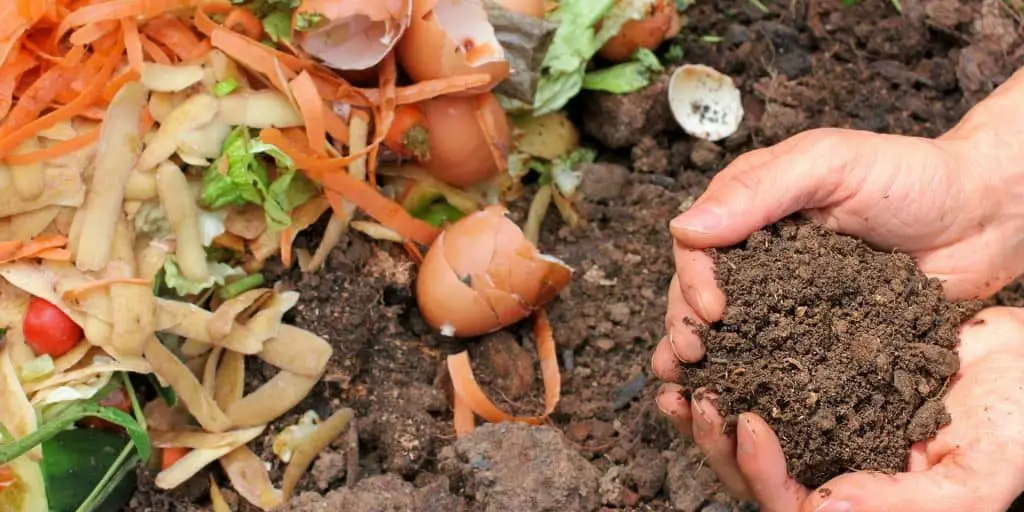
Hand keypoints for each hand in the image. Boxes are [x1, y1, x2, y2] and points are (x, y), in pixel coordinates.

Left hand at [653, 306, 1023, 511]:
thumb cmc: (1015, 421)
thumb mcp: (976, 475)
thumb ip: (906, 505)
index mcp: (861, 500)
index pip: (789, 504)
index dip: (760, 473)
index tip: (748, 422)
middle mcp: (830, 465)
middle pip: (750, 471)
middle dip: (714, 439)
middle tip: (697, 396)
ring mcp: (819, 421)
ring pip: (745, 425)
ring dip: (709, 402)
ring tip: (681, 371)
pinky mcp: (814, 376)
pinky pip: (761, 375)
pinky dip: (733, 358)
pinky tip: (713, 335)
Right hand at [654, 124, 1023, 369]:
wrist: (984, 218)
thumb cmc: (911, 176)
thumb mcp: (830, 164)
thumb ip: (760, 190)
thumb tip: (684, 227)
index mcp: (751, 210)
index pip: (697, 246)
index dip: (692, 279)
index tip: (711, 311)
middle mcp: (760, 256)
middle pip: (701, 293)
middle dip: (686, 326)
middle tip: (692, 358)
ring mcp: (788, 299)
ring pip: (732, 331)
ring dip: (707, 361)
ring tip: (691, 391)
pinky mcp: (818, 336)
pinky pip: (779, 359)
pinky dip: (754, 381)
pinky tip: (738, 404)